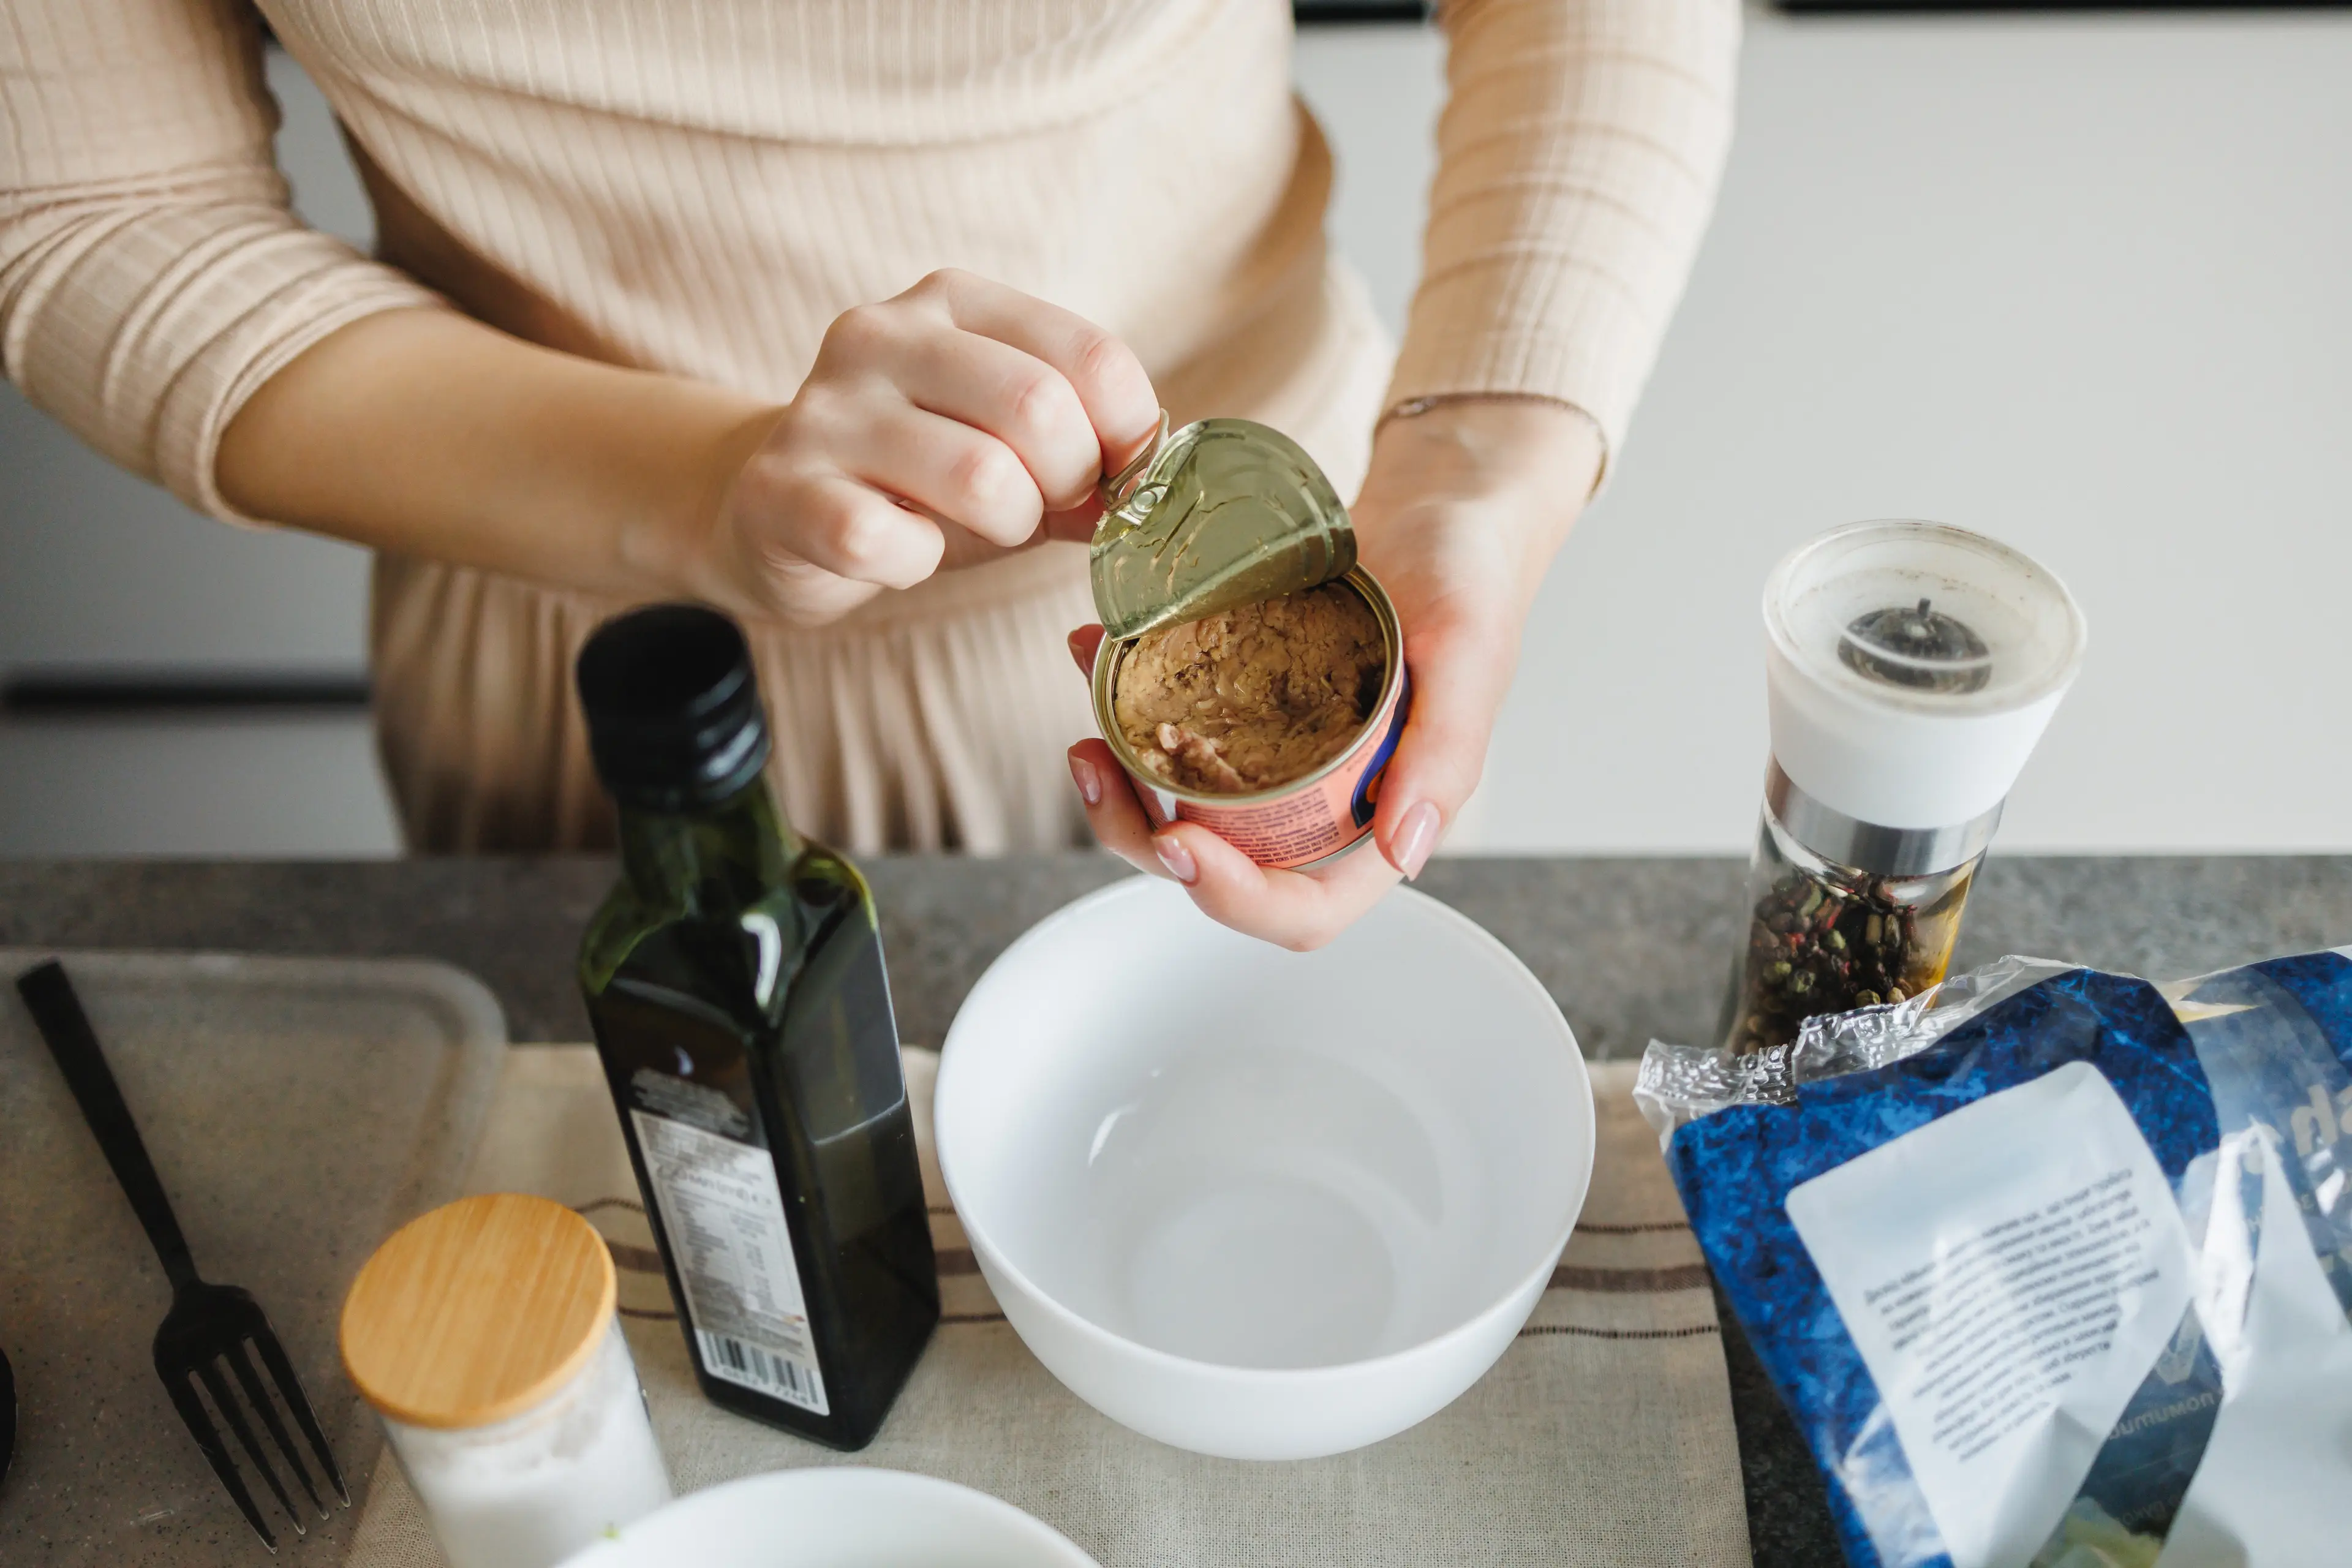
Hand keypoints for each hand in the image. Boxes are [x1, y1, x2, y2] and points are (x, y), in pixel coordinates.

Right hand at [678, 270, 1159, 626]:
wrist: (774, 516)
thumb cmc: (915, 481)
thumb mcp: (1011, 449)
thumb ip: (1089, 454)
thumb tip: (1161, 486)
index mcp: (952, 300)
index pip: (1090, 356)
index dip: (1128, 439)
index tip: (1114, 482)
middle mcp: (879, 333)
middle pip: (1039, 408)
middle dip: (1068, 485)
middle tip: (1041, 511)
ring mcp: (823, 409)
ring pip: (979, 477)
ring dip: (1004, 528)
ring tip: (977, 529)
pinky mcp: (780, 490)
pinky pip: (886, 541)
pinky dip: (916, 566)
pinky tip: (902, 555)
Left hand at [1066, 399, 1602, 948]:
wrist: (1441, 506)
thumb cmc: (1469, 577)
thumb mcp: (1469, 653)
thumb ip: (1445, 752)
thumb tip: (1404, 853)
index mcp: (1381, 820)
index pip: (1306, 909)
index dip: (1236, 899)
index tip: (1180, 845)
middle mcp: (1321, 805)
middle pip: (1223, 869)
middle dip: (1144, 841)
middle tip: (1095, 768)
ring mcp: (1275, 762)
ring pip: (1181, 811)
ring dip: (1120, 786)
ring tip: (1083, 726)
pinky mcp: (1242, 708)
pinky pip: (1174, 730)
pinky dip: (1125, 705)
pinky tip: (1096, 652)